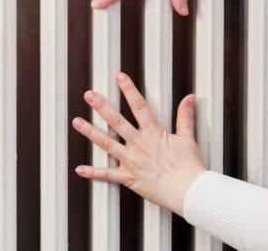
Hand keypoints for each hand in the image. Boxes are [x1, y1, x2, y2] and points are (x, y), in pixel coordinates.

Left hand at [72, 73, 205, 216]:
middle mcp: (140, 144)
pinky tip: (79, 169)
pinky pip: (108, 175)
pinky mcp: (129, 178)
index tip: (119, 76)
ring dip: (90, 132)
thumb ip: (185, 116)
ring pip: (107, 144)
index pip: (140, 106)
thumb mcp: (188, 138)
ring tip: (76, 122)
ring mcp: (132, 161)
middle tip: (88, 95)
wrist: (190, 192)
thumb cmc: (190, 167)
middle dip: (101, 106)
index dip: (129, 90)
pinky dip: (93, 173)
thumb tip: (190, 98)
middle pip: (117, 121)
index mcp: (154, 133)